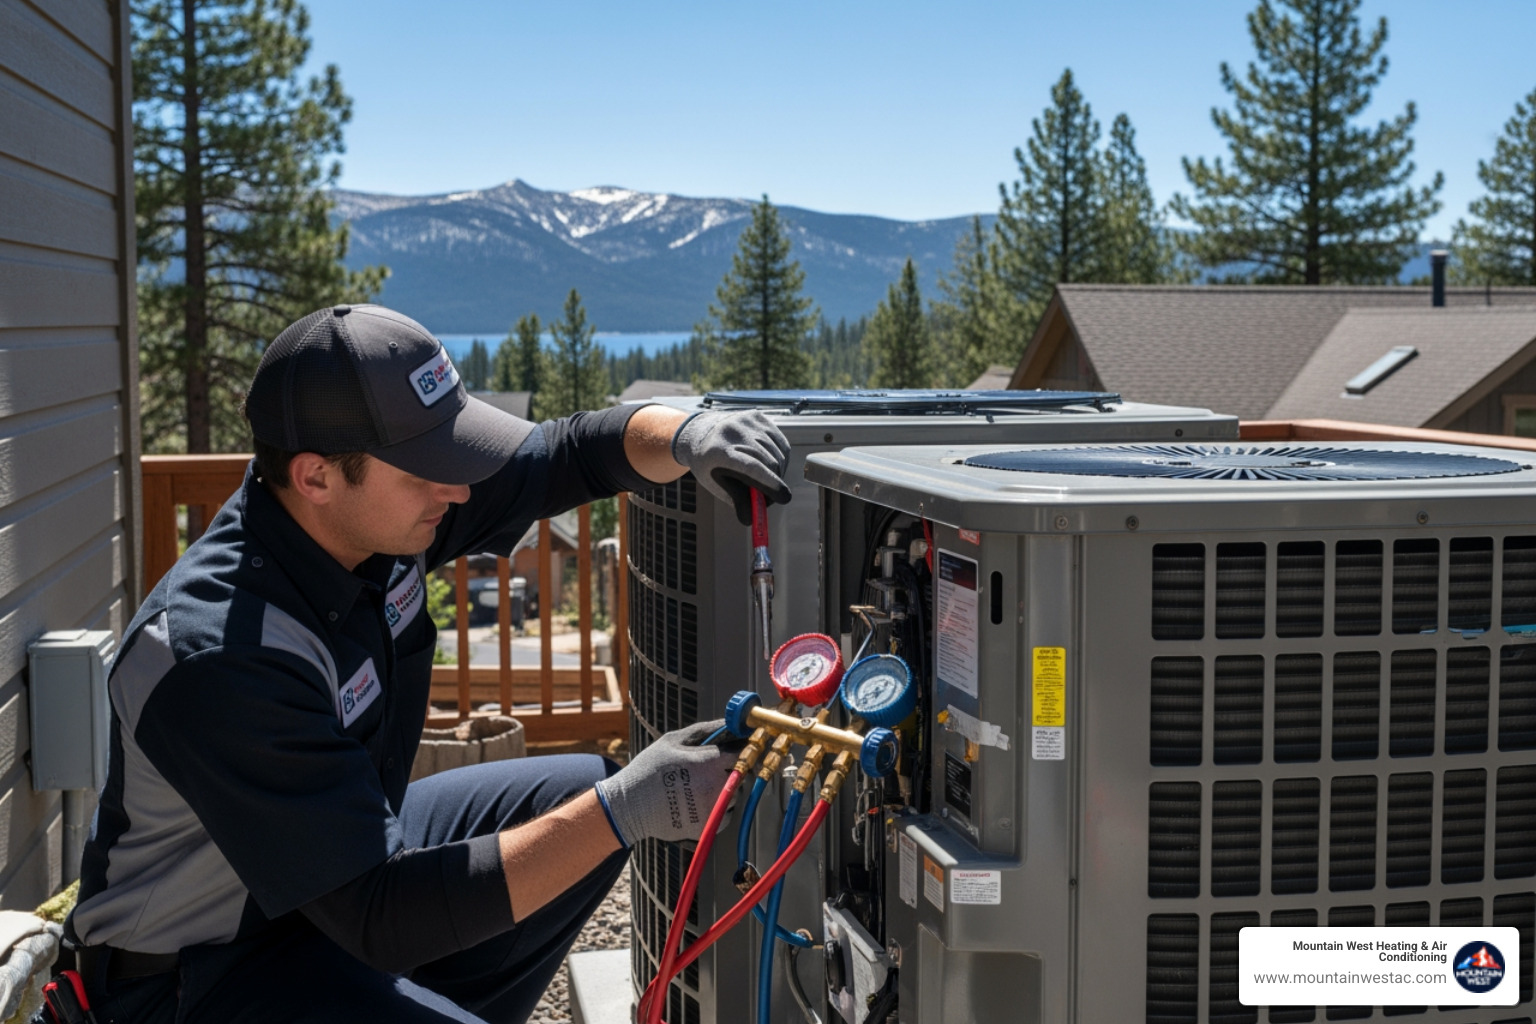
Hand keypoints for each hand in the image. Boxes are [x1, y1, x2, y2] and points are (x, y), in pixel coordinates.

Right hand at [594, 721, 737, 846]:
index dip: (740, 749)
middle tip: (705, 770)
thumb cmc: (649, 769)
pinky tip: (695, 803)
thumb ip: (705, 731)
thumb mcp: (673, 741)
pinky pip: (725, 814)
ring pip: (733, 795)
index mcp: (709, 762)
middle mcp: (716, 787)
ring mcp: (713, 810)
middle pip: (740, 775)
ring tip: (695, 788)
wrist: (629, 807)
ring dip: (723, 790)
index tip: (733, 750)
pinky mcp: (709, 828)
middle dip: (728, 770)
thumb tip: (730, 723)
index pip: (742, 752)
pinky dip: (716, 808)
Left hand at [671, 410, 790, 524]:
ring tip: (764, 478)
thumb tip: (754, 518)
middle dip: (774, 484)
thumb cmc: (708, 463)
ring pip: (778, 455)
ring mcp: (747, 422)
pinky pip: (781, 444)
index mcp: (719, 451)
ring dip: (778, 472)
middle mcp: (734, 432)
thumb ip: (737, 500)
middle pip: (769, 463)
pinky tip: (768, 463)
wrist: (700, 431)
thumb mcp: (715, 484)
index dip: (770, 483)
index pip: (751, 467)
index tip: (784, 497)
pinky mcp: (758, 417)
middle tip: (769, 496)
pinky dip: (780, 458)